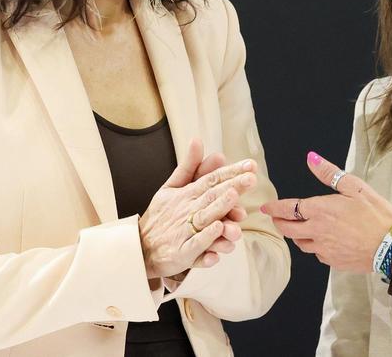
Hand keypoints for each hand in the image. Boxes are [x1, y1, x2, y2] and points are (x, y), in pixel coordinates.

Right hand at [140, 138, 256, 278]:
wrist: (141, 248)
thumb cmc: (160, 216)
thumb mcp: (170, 187)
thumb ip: (188, 167)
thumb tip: (197, 139)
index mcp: (186, 194)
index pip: (211, 179)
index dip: (231, 172)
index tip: (250, 165)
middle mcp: (186, 210)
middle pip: (212, 196)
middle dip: (232, 186)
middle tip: (251, 178)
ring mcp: (184, 231)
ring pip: (204, 218)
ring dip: (219, 207)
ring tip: (234, 197)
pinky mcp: (181, 252)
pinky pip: (195, 245)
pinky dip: (206, 238)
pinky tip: (218, 229)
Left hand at [261, 151, 391, 273]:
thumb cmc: (376, 214)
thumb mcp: (355, 187)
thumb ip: (329, 173)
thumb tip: (311, 158)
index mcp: (320, 210)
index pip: (287, 209)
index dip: (273, 208)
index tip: (266, 208)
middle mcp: (317, 231)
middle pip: (287, 229)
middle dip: (279, 223)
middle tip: (277, 218)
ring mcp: (324, 249)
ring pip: (300, 243)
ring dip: (296, 235)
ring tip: (300, 228)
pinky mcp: (333, 261)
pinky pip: (317, 254)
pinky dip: (315, 246)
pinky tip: (324, 241)